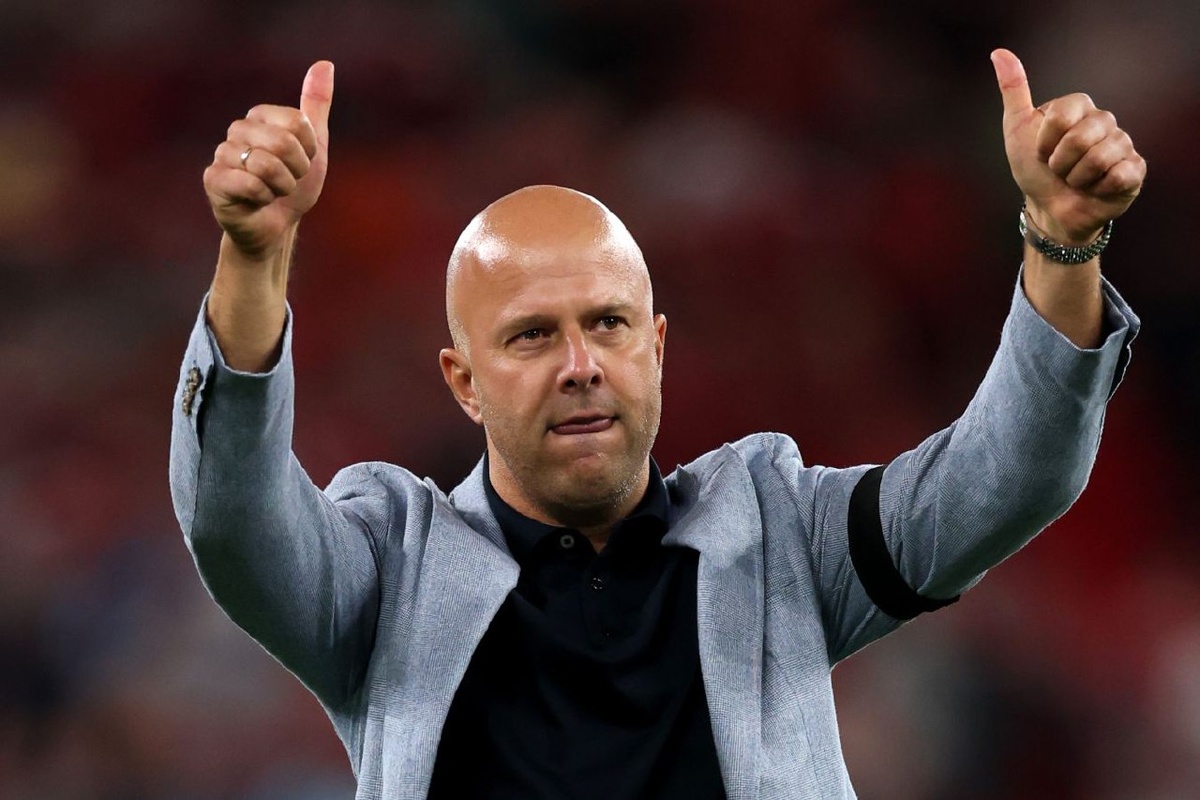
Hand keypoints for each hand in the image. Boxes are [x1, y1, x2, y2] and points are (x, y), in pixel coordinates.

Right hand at [203, 61, 334, 260]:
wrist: (276, 227)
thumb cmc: (293, 187)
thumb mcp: (314, 146)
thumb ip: (316, 106)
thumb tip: (324, 63)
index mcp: (260, 117)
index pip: (299, 123)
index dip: (309, 150)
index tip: (301, 163)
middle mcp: (237, 130)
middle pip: (283, 142)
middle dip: (296, 171)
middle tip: (287, 181)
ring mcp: (222, 154)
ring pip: (267, 164)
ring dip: (281, 187)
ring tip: (272, 192)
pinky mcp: (214, 180)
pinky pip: (250, 184)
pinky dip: (264, 198)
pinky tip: (256, 201)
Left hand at [992, 48, 1144, 243]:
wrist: (1048, 208)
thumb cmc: (1034, 169)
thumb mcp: (1017, 129)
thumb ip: (1013, 91)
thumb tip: (999, 53)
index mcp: (1079, 107)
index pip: (1062, 114)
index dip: (1045, 141)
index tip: (1041, 151)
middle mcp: (1104, 121)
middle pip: (1080, 138)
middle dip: (1059, 163)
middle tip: (1058, 170)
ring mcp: (1123, 144)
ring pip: (1099, 159)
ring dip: (1077, 178)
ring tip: (1075, 180)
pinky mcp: (1134, 170)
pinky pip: (1119, 175)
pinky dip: (1099, 189)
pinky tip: (1095, 188)